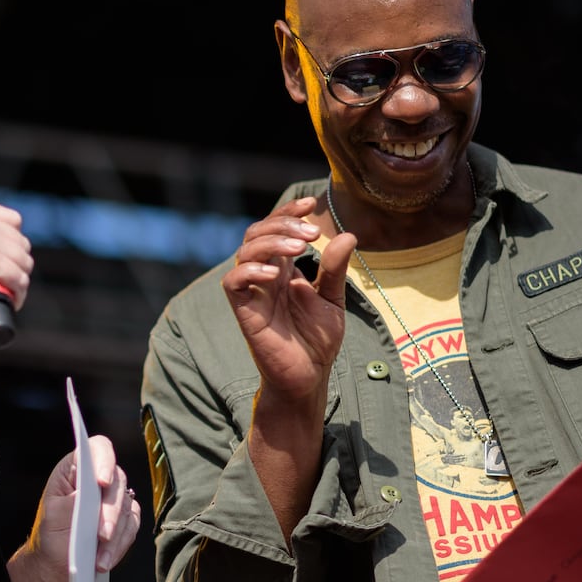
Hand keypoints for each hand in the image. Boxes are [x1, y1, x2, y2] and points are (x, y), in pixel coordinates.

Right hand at [0, 199, 32, 338]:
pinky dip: (15, 294)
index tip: (2, 262)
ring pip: (24, 260)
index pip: (11, 219)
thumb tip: (4, 249)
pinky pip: (19, 278)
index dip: (11, 244)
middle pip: (21, 241)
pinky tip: (2, 300)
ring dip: (16, 280)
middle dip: (14, 265)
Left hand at [8, 434, 143, 581]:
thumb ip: (72, 501)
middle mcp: (98, 481)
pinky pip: (132, 527)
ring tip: (99, 557)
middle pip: (117, 481)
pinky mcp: (125, 521)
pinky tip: (105, 560)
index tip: (102, 482)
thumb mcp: (54, 518)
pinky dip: (120, 545)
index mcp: (75, 470)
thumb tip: (91, 492)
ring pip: (127, 508)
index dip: (103, 461)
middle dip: (110, 511)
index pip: (96, 450)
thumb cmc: (51, 538)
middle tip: (102, 534)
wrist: (56, 568)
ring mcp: (114, 501)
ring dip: (115, 535)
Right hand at [222, 196, 353, 399]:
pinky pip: (233, 282)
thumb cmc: (316, 340)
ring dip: (271, 241)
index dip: (288, 211)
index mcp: (283, 269)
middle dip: (282, 224)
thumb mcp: (332, 299)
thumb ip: (335, 269)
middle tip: (311, 234)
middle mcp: (265, 276)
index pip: (276, 228)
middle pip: (257, 232)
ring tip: (299, 248)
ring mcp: (253, 292)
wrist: (309, 377)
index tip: (310, 204)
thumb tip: (347, 235)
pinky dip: (250, 270)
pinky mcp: (245, 311)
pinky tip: (275, 274)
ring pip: (245, 250)